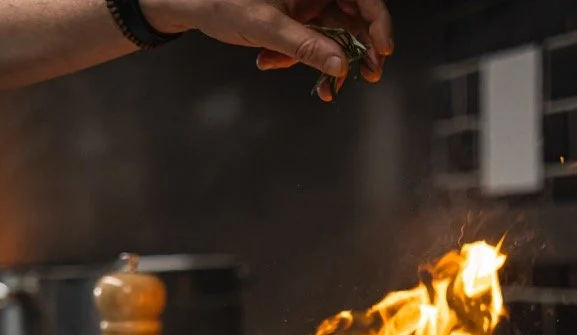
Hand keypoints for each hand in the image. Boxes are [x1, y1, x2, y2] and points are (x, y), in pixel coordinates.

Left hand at [142, 0, 393, 100]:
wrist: (193, 4)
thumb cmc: (224, 1)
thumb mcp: (265, 25)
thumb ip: (304, 46)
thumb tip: (339, 66)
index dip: (379, 21)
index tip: (382, 50)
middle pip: (355, 16)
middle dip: (358, 49)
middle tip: (367, 76)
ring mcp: (308, 3)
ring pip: (335, 34)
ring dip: (326, 60)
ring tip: (318, 85)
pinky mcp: (297, 18)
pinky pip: (312, 42)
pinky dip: (299, 58)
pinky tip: (271, 62)